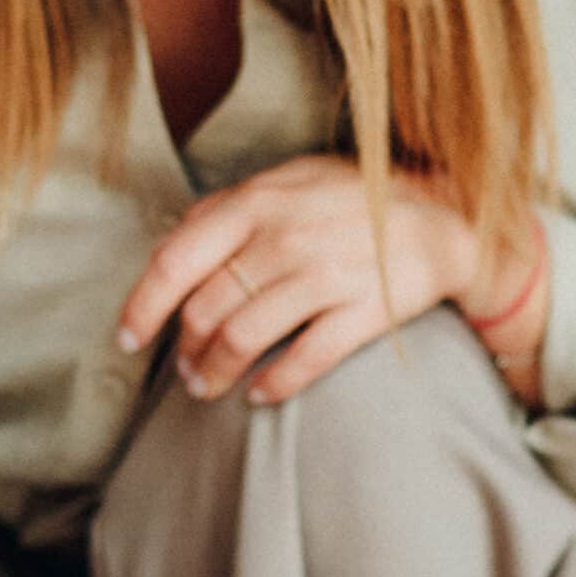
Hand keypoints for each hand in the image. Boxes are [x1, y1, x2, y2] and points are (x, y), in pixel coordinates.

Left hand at [118, 153, 483, 406]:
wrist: (446, 215)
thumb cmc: (351, 200)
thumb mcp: (286, 182)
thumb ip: (225, 212)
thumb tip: (165, 250)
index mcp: (257, 202)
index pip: (176, 261)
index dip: (142, 306)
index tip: (129, 338)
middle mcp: (287, 236)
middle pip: (206, 308)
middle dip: (185, 350)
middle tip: (185, 370)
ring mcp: (327, 273)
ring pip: (245, 338)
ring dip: (216, 372)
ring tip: (208, 386)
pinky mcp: (366, 309)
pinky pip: (306, 359)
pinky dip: (275, 385)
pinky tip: (261, 394)